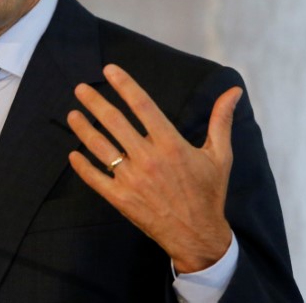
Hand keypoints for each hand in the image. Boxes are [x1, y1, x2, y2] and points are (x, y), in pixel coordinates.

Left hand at [67, 63, 242, 272]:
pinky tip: (73, 154)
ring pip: (101, 147)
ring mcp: (132, 179)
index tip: (109, 70)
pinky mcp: (121, 199)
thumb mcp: (220, 155)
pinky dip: (83, 166)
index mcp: (171, 144)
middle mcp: (148, 158)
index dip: (125, 85)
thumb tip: (234, 91)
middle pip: (115, 122)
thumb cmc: (208, 193)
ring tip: (72, 114)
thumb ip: (221, 120)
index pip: (143, 105)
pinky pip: (96, 179)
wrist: (198, 235)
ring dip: (83, 129)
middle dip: (95, 102)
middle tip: (80, 88)